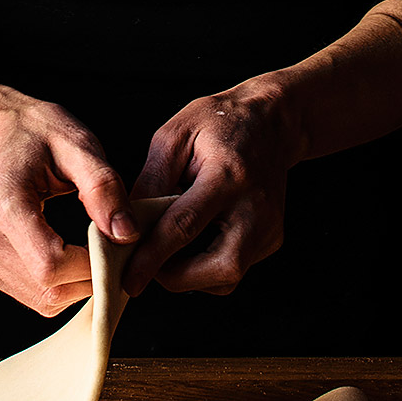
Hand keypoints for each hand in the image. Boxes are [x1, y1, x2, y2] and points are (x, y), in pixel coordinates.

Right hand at [0, 87, 137, 314]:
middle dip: (91, 278)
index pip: (51, 265)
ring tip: (94, 248)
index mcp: (1, 204)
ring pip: (42, 300)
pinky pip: (32, 295)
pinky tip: (71, 254)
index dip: (93, 266)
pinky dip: (60, 284)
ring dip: (78, 284)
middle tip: (114, 247)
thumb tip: (127, 235)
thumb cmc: (33, 131)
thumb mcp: (77, 144)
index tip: (118, 244)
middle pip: (48, 290)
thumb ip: (103, 188)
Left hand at [122, 76, 301, 296]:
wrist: (271, 122)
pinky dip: (207, 267)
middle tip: (147, 267)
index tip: (129, 279)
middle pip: (220, 267)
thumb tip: (128, 224)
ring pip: (228, 277)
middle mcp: (255, 206)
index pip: (185, 228)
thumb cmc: (220, 123)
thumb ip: (151, 181)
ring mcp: (270, 226)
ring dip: (191, 276)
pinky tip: (193, 244)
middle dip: (176, 278)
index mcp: (228, 176)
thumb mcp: (174, 136)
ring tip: (167, 252)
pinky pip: (235, 268)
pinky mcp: (273, 238)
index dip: (152, 258)